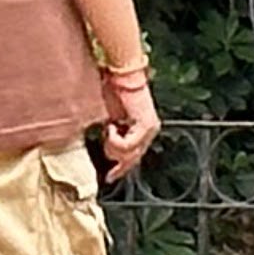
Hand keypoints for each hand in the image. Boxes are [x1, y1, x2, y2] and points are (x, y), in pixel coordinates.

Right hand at [96, 66, 159, 180]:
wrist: (121, 77)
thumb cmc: (113, 92)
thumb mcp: (109, 118)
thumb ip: (111, 134)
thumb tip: (102, 146)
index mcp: (143, 129)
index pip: (136, 156)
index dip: (122, 168)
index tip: (111, 177)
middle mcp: (150, 131)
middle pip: (132, 160)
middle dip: (117, 162)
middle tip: (108, 167)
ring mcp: (150, 130)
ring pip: (127, 155)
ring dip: (111, 146)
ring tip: (108, 130)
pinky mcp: (146, 126)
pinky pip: (127, 146)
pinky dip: (114, 139)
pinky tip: (110, 127)